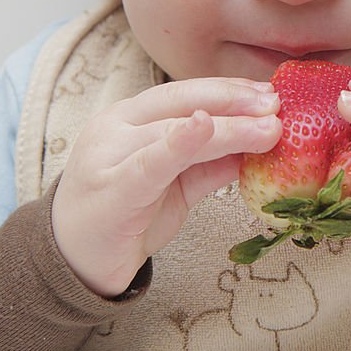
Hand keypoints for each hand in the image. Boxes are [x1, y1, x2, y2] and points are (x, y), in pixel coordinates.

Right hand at [51, 78, 281, 296]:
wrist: (74, 261)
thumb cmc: (127, 216)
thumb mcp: (177, 183)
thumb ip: (211, 162)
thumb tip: (261, 144)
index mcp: (130, 117)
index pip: (186, 93)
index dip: (230, 89)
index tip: (270, 91)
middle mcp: (115, 125)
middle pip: (182, 102)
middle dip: (233, 99)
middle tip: (276, 103)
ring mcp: (108, 155)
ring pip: (174, 130)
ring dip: (228, 128)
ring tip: (269, 129)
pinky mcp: (112, 190)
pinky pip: (150, 162)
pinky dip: (180, 142)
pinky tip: (204, 126)